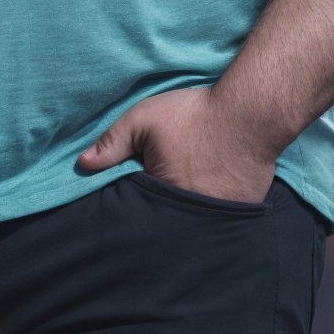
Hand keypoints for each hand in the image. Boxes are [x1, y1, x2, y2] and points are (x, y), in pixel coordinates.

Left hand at [77, 85, 274, 204]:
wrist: (251, 112)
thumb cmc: (194, 115)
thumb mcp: (144, 120)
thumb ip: (112, 142)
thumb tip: (82, 164)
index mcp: (162, 193)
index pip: (140, 209)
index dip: (136, 201)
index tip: (137, 190)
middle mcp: (190, 212)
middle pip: (167, 218)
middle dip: (161, 212)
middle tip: (164, 191)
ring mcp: (219, 214)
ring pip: (196, 221)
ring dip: (189, 212)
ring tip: (189, 190)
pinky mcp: (243, 209)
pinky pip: (222, 216)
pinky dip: (215, 207)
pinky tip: (213, 190)